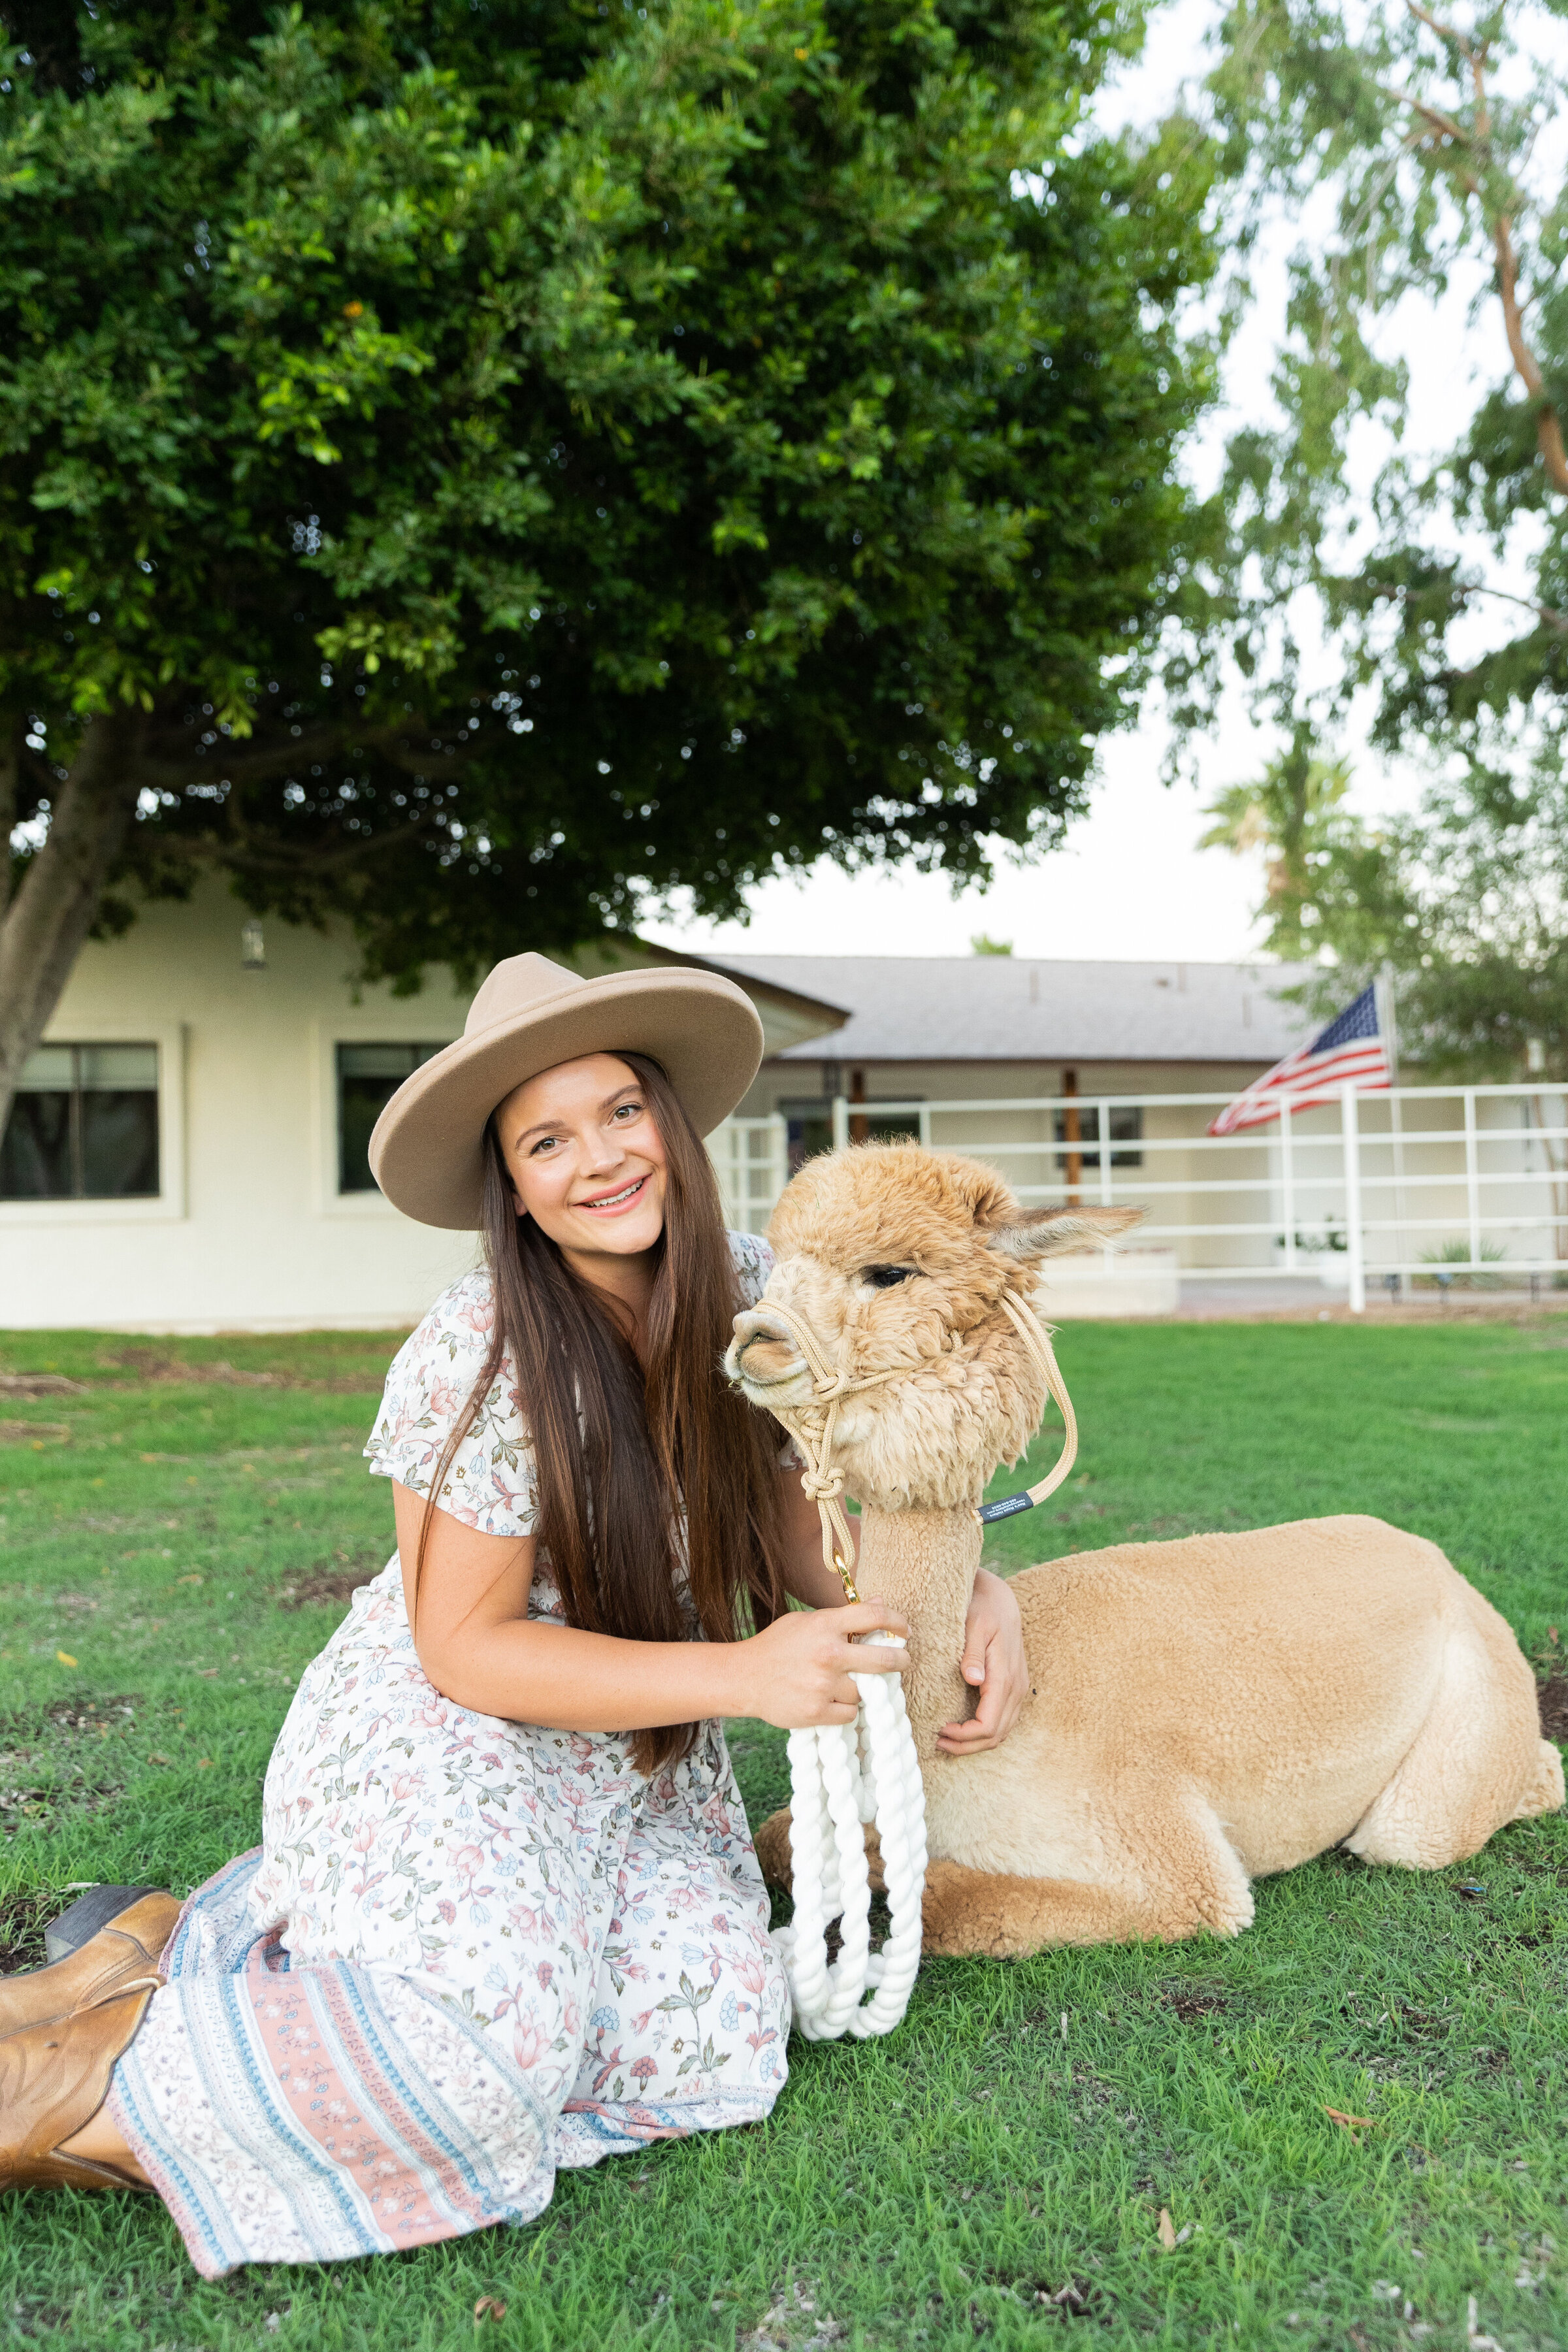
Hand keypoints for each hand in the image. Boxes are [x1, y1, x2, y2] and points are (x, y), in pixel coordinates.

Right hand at [733, 1603, 908, 1729]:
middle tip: (903, 1661)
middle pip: (884, 1659)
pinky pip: (850, 1713)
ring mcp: (823, 1685)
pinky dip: (845, 1709)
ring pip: (865, 1691)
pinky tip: (830, 1700)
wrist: (743, 1678)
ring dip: (860, 1689)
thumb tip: (879, 1603)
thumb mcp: (806, 1621)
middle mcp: (828, 1654)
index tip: (905, 1629)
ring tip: (842, 1684)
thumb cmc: (777, 1646)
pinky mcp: (817, 1712)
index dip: (897, 1621)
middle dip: (901, 1660)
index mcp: (825, 1626)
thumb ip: (843, 1616)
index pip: (874, 1617)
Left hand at [937, 1566, 1027, 1755]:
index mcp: (1005, 1676)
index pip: (988, 1724)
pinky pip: (1004, 1719)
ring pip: (1003, 1731)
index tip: (941, 1731)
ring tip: (948, 1739)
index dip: (965, 1736)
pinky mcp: (1015, 1686)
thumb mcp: (974, 1624)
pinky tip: (965, 1727)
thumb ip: (973, 1653)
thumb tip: (974, 1680)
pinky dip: (986, 1731)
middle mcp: (1016, 1688)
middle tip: (938, 1742)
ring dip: (976, 1742)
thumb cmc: (984, 1608)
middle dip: (967, 1745)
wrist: (1001, 1598)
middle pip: (996, 1735)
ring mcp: (1019, 1689)